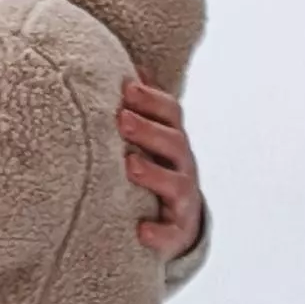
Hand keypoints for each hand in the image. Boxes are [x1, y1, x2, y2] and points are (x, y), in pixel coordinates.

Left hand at [118, 74, 205, 260]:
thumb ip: (144, 109)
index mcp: (174, 141)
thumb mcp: (153, 140)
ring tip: (129, 165)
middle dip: (149, 130)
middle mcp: (183, 167)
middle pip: (174, 143)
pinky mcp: (176, 234)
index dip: (152, 100)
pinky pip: (171, 234)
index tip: (125, 89)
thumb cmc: (158, 172)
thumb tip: (131, 69)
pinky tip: (141, 231)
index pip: (171, 114)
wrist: (178, 225)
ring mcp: (182, 201)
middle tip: (121, 119)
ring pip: (176, 185)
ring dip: (153, 174)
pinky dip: (158, 233)